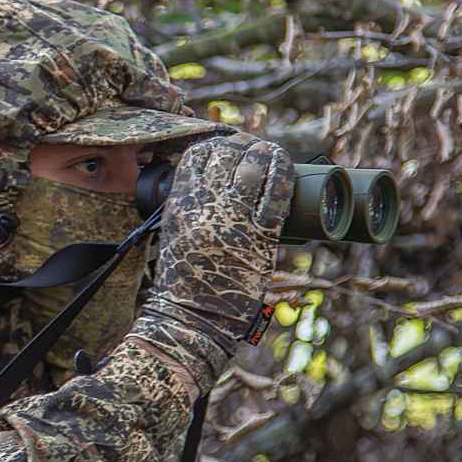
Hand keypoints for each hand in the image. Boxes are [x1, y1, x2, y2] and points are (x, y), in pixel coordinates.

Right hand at [129, 133, 292, 392]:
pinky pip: (277, 193)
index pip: (198, 155)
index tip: (231, 147)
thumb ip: (190, 206)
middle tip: (257, 150)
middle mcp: (204, 205)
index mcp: (180, 203)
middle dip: (245, 147)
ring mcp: (233, 219)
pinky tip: (286, 170)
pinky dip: (283, 176)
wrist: (190, 317)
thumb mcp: (174, 233)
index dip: (218, 145)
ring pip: (252, 165)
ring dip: (266, 155)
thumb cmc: (182, 280)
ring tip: (272, 156)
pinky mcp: (260, 236)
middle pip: (228, 154)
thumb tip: (217, 183)